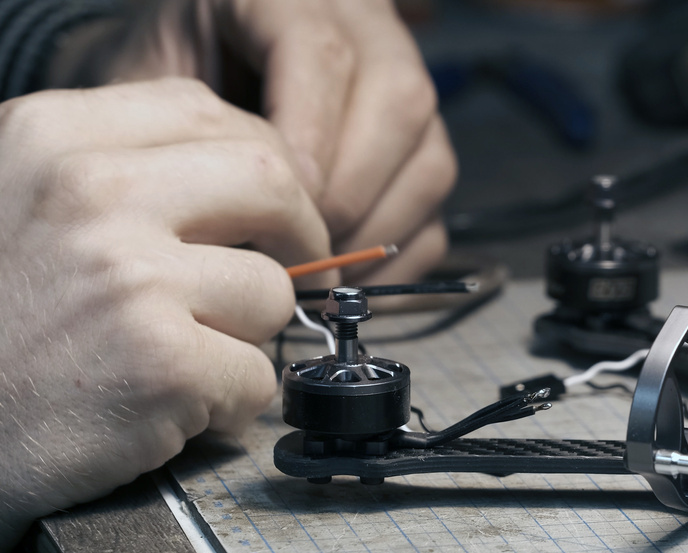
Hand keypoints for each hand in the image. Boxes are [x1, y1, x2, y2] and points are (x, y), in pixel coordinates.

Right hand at [0, 79, 329, 552]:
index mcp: (51, 138)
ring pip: (271, 290)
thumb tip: (246, 169)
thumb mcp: (14, 200)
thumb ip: (111, 169)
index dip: (259, 160)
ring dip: (248, 333)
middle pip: (268, 180)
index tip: (266, 204)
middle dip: (300, 230)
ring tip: (183, 355)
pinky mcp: (162, 364)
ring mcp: (132, 278)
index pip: (204, 112)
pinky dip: (229, 404)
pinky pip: (257, 377)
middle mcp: (91, 193)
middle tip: (297, 267)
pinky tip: (168, 407)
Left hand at [52, 0, 456, 284]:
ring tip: (320, 274)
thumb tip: (240, 227)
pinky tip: (346, 285)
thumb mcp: (154, 82)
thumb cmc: (171, 82)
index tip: (277, 204)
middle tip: (301, 249)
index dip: (308, 139)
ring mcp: (405, 93)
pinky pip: (435, 213)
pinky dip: (397, 263)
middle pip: (400, 103)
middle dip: (351, 193)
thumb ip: (187, 136)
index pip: (323, 56)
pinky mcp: (422, 150)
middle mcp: (366, 32)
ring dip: (379, 234)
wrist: (198, 69)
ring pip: (431, 161)